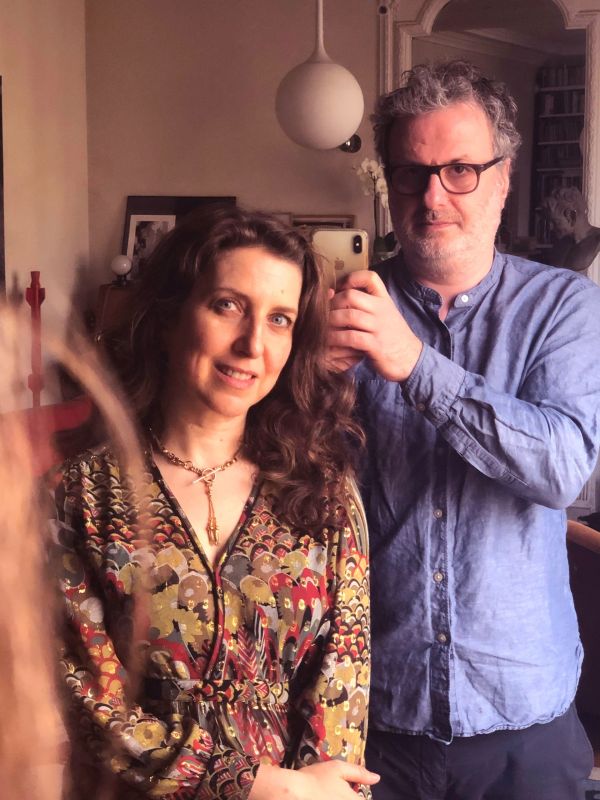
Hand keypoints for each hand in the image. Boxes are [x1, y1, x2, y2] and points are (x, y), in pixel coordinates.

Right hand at [249, 761, 379, 799]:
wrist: (291, 793)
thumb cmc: (315, 779)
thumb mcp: (338, 769)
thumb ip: (359, 773)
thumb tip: (377, 778)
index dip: (356, 796)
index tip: (348, 792)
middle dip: (347, 798)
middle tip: (332, 792)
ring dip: (337, 799)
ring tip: (325, 795)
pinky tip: (320, 798)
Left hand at [328, 270, 422, 381]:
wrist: (412, 359)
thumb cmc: (392, 337)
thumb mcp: (384, 315)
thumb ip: (367, 305)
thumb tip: (338, 295)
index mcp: (384, 300)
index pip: (370, 277)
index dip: (352, 278)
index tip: (340, 289)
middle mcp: (381, 310)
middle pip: (351, 296)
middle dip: (332, 303)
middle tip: (323, 313)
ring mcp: (378, 327)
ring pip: (348, 316)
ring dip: (330, 321)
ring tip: (320, 328)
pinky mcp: (375, 345)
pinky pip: (351, 337)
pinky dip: (336, 339)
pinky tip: (329, 342)